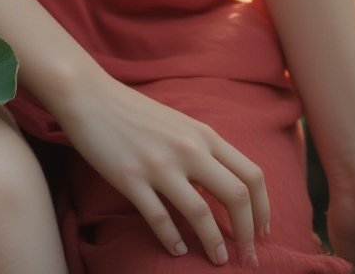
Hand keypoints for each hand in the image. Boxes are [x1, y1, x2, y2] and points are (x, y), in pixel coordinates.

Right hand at [54, 68, 269, 262]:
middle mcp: (188, 149)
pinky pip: (159, 218)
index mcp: (204, 134)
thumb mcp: (180, 125)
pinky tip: (178, 250)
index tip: (263, 232)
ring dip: (213, 243)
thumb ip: (204, 152)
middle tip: (249, 256)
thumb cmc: (137, 113)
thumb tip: (224, 192)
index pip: (250, 174)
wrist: (91, 95)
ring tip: (218, 260)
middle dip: (248, 233)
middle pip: (235, 195)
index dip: (263, 208)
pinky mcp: (130, 178)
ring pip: (200, 212)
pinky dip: (172, 239)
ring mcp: (159, 164)